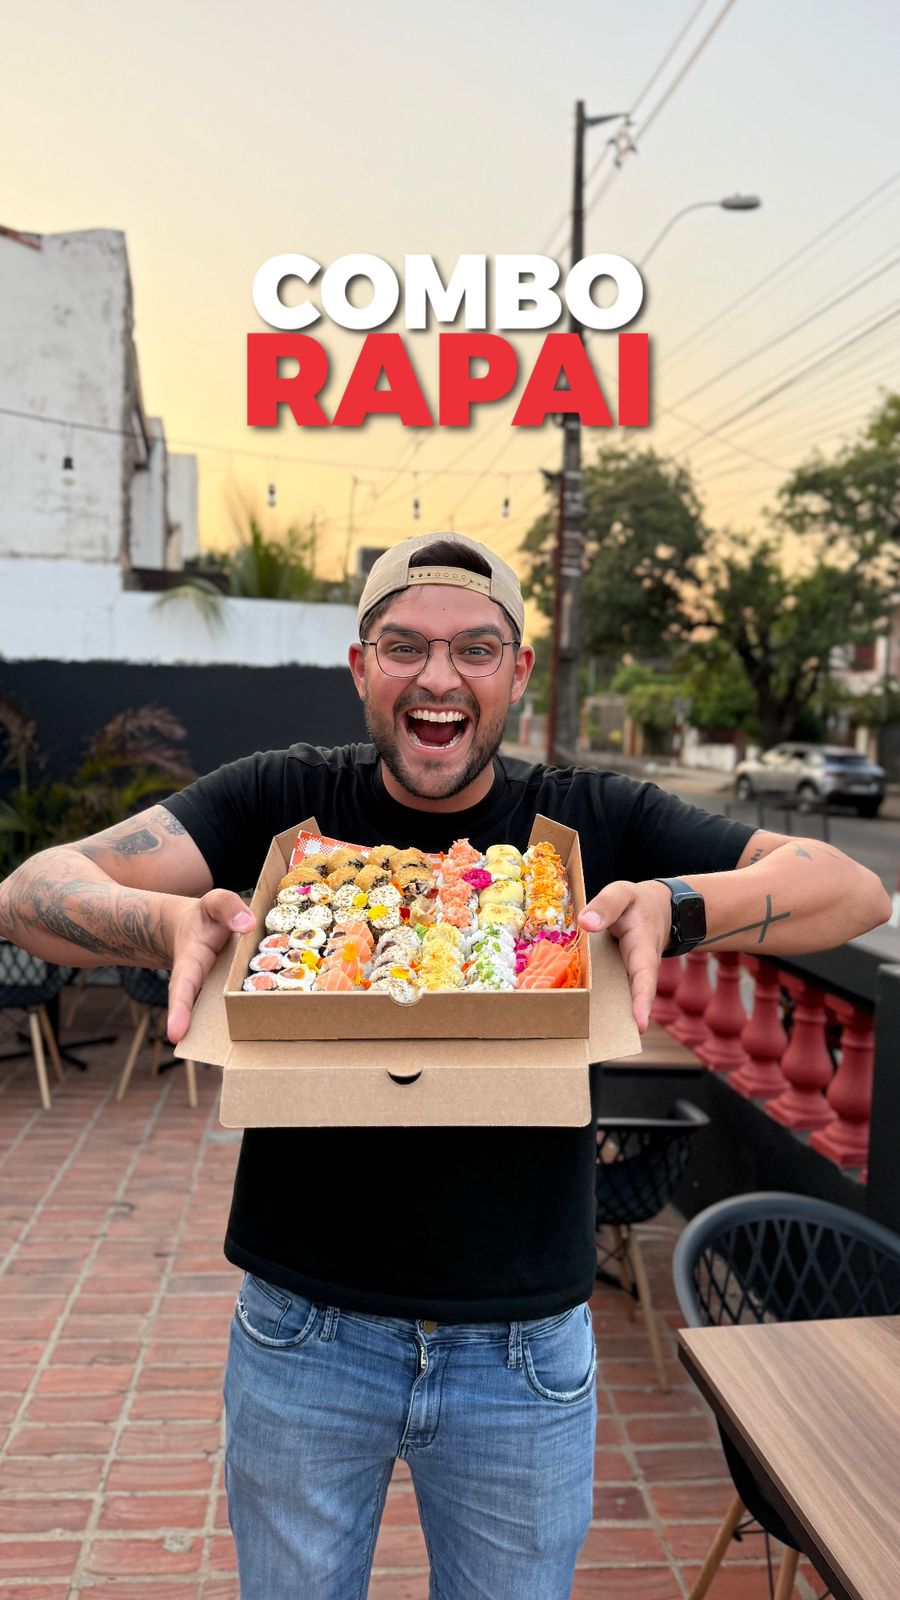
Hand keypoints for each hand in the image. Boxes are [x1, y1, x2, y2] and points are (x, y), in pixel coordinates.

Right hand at [166, 890, 254, 1043]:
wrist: (198, 927)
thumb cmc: (206, 917)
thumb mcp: (213, 902)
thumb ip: (226, 907)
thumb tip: (248, 925)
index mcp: (190, 964)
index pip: (182, 988)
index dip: (179, 1010)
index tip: (174, 1034)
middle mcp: (200, 985)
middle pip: (196, 1009)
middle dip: (194, 1028)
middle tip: (193, 1048)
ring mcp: (214, 994)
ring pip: (220, 1013)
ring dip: (231, 1028)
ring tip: (245, 1044)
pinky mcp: (231, 995)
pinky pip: (241, 1005)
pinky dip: (253, 1014)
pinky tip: (275, 1026)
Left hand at [578, 880, 671, 1033]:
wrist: (658, 909)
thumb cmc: (637, 903)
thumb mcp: (622, 894)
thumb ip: (606, 906)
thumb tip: (586, 923)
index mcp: (643, 949)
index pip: (644, 976)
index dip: (642, 1000)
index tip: (640, 1023)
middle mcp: (640, 969)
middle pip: (636, 997)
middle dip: (629, 1018)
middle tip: (618, 1042)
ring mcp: (631, 976)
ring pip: (624, 998)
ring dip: (614, 1017)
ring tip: (597, 1040)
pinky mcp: (621, 977)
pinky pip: (613, 992)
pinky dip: (602, 1004)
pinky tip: (583, 1018)